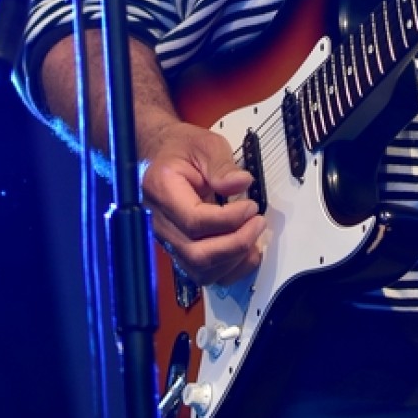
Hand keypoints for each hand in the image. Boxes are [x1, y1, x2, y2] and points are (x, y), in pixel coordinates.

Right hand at [140, 119, 266, 287]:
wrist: (160, 157)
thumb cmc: (179, 150)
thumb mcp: (203, 144)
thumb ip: (222, 164)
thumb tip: (242, 183)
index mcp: (162, 191)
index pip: (194, 221)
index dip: (228, 220)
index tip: (251, 207)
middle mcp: (160, 223)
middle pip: (197, 254)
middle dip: (235, 244)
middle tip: (257, 223)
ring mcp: (168, 241)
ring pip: (200, 271)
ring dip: (234, 260)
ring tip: (254, 236)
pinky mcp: (180, 250)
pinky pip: (203, 274)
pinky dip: (229, 269)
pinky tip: (246, 252)